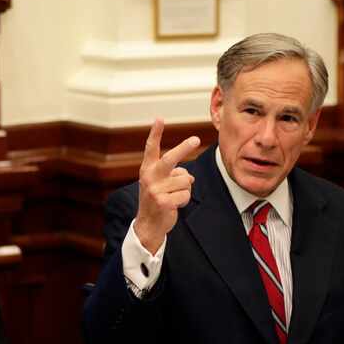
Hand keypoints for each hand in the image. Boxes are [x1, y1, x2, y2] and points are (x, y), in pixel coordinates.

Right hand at [134, 118, 199, 253]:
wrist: (148, 225)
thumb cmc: (157, 201)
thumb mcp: (160, 184)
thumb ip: (172, 175)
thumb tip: (190, 176)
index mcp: (147, 169)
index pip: (151, 148)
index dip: (155, 133)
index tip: (159, 118)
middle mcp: (149, 177)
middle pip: (170, 158)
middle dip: (184, 148)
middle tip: (196, 139)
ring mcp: (155, 190)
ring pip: (185, 180)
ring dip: (185, 189)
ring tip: (174, 197)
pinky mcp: (163, 202)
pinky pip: (186, 194)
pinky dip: (185, 200)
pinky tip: (174, 205)